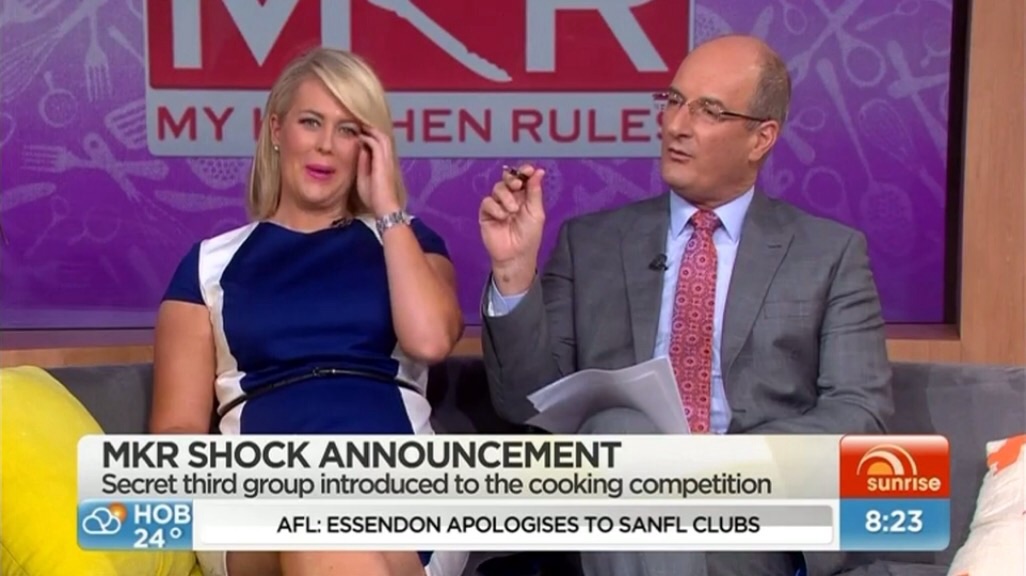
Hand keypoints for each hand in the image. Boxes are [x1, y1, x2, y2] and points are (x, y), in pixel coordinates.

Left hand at [356, 125, 400, 216]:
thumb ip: (362, 163)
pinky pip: (377, 144)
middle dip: (370, 128)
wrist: (384, 208)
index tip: (357, 129)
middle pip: (381, 136)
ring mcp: (386, 160)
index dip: (369, 135)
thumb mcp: (364, 177)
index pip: (378, 143)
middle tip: (358, 121)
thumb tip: (359, 148)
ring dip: (370, 129)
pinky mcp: (383, 162)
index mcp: (383, 163)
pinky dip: (369, 137)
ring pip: (381, 137)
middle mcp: (387, 159)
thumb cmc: (374, 198)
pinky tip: (359, 135)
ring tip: (359, 123)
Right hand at [479, 164, 545, 292]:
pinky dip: (495, 208)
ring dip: (505, 197)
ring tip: (512, 211)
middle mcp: (510, 198)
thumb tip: (539, 171)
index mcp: (524, 196)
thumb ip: (535, 192)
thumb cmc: (529, 236)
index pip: (522, 178)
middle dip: (512, 179)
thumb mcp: (536, 213)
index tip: (528, 170)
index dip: (523, 171)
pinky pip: (487, 202)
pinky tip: (502, 217)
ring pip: (497, 189)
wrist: (515, 255)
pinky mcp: (486, 213)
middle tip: (517, 186)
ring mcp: (497, 205)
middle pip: (507, 179)